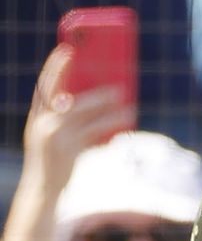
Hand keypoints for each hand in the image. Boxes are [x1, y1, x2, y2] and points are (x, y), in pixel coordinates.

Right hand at [21, 47, 134, 192]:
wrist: (43, 190)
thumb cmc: (52, 162)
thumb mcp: (52, 138)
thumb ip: (64, 119)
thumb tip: (95, 102)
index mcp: (36, 117)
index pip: (44, 86)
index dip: (55, 67)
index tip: (66, 50)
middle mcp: (43, 123)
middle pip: (63, 93)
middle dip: (82, 78)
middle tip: (91, 60)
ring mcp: (56, 136)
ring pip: (84, 111)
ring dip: (105, 101)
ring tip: (124, 93)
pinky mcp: (69, 148)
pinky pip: (95, 129)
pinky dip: (112, 121)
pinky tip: (126, 116)